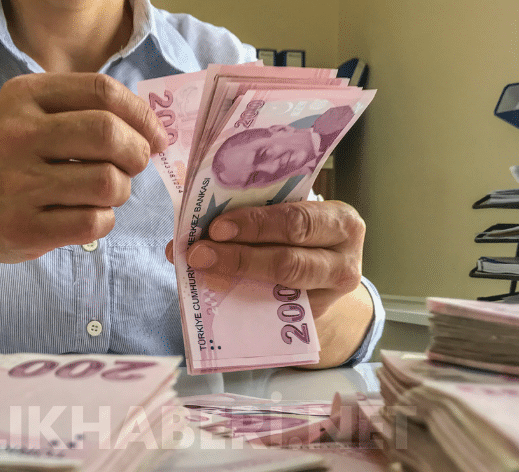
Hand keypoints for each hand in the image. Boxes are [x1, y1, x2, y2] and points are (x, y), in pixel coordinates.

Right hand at [0, 73, 167, 266]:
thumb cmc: (5, 163)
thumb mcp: (28, 118)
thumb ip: (82, 111)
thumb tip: (151, 130)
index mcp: (23, 97)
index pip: (102, 91)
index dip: (141, 115)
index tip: (155, 136)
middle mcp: (17, 135)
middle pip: (109, 134)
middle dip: (137, 153)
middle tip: (134, 165)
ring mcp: (18, 184)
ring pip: (108, 182)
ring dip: (121, 191)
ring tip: (105, 193)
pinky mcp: (24, 228)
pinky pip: (94, 221)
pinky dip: (104, 220)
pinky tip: (88, 215)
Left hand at [165, 200, 364, 319]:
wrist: (321, 283)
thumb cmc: (297, 239)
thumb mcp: (288, 221)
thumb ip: (253, 216)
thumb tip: (193, 224)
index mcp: (339, 221)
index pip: (297, 220)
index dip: (256, 224)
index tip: (217, 227)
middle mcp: (344, 260)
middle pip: (289, 259)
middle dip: (239, 255)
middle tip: (199, 252)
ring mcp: (331, 297)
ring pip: (282, 288)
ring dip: (235, 277)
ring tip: (201, 270)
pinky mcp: (313, 321)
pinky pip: (274, 314)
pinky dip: (239, 301)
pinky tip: (213, 293)